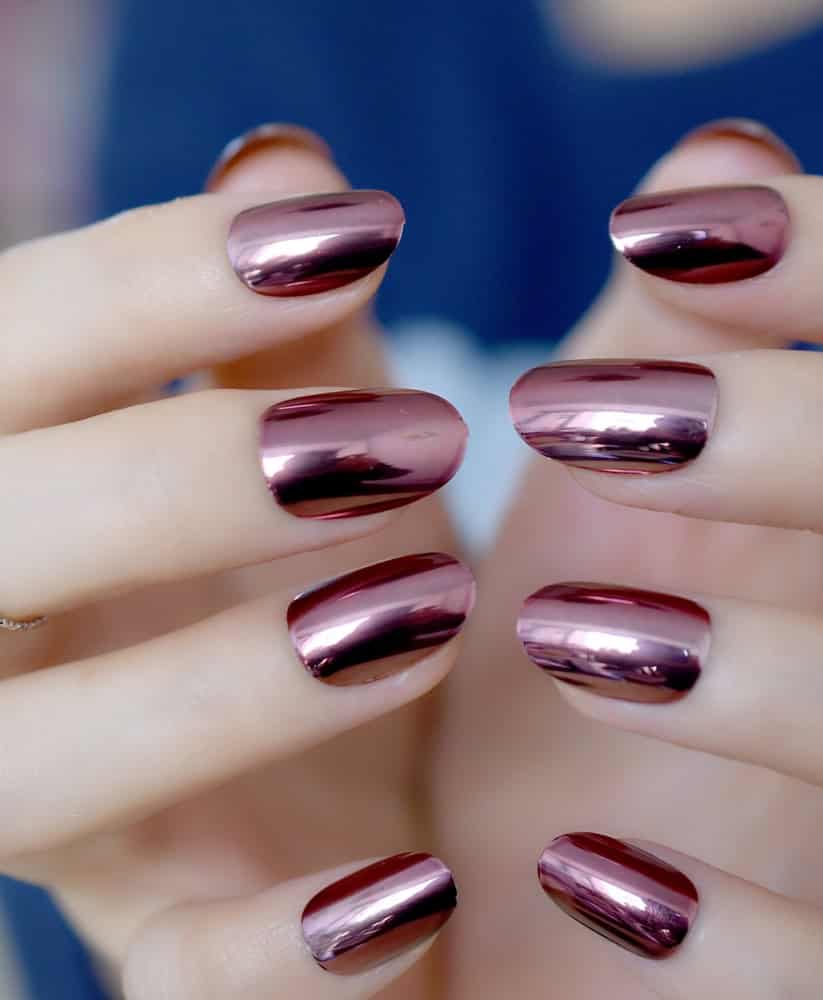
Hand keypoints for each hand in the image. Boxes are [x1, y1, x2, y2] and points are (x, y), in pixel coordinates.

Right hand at [0, 130, 468, 997]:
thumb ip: (296, 332)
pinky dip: (274, 953)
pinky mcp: (173, 949)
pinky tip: (414, 890)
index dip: (157, 276)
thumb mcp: (328, 454)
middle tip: (408, 434)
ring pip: (42, 765)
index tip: (353, 224)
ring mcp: (77, 820)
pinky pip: (174, 984)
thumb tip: (287, 158)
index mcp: (43, 496)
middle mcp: (14, 646)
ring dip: (220, 689)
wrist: (374, 796)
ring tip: (424, 609)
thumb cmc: (341, 587)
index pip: (15, 353)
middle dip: (180, 474)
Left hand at [436, 121, 822, 997]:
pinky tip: (589, 869)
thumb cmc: (606, 626)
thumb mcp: (626, 477)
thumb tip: (715, 148)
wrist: (554, 849)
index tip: (666, 230)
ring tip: (577, 638)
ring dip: (790, 680)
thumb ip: (693, 334)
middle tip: (584, 406)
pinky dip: (749, 935)